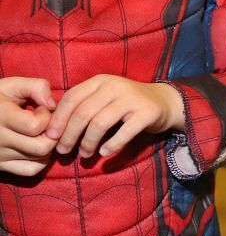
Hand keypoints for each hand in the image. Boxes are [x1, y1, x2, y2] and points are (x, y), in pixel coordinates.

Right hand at [0, 77, 56, 175]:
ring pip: (40, 159)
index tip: (41, 108)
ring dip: (48, 145)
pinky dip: (41, 161)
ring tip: (39, 132)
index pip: (36, 126)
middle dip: (52, 133)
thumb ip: (36, 87)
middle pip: (42, 147)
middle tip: (45, 123)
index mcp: (1, 117)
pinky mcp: (1, 165)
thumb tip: (53, 104)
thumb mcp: (13, 85)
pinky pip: (31, 170)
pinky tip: (36, 146)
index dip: (47, 116)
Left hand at [46, 76, 184, 158]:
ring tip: (84, 155)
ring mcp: (132, 99)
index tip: (50, 136)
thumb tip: (55, 126)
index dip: (59, 118)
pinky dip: (111, 145)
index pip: (71, 98)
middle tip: (63, 151)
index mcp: (100, 81)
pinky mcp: (147, 113)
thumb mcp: (105, 96)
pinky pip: (124, 133)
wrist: (164, 101)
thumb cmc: (127, 103)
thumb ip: (84, 104)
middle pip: (83, 113)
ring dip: (88, 142)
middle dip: (69, 135)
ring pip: (100, 123)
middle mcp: (114, 86)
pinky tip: (104, 153)